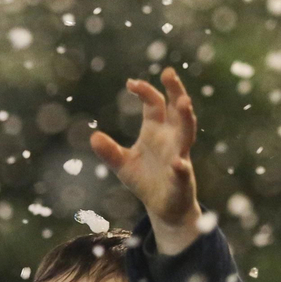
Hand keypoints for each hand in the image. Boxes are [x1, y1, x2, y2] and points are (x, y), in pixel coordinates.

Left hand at [91, 68, 200, 253]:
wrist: (163, 207)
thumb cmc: (145, 180)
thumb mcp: (123, 164)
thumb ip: (109, 151)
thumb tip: (93, 137)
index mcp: (156, 131)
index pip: (154, 104)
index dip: (144, 91)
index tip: (130, 83)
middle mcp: (171, 139)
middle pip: (176, 110)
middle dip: (175, 91)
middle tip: (169, 73)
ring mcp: (179, 156)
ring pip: (187, 133)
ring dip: (186, 118)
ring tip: (184, 103)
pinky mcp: (181, 179)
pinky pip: (182, 171)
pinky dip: (181, 168)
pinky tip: (178, 164)